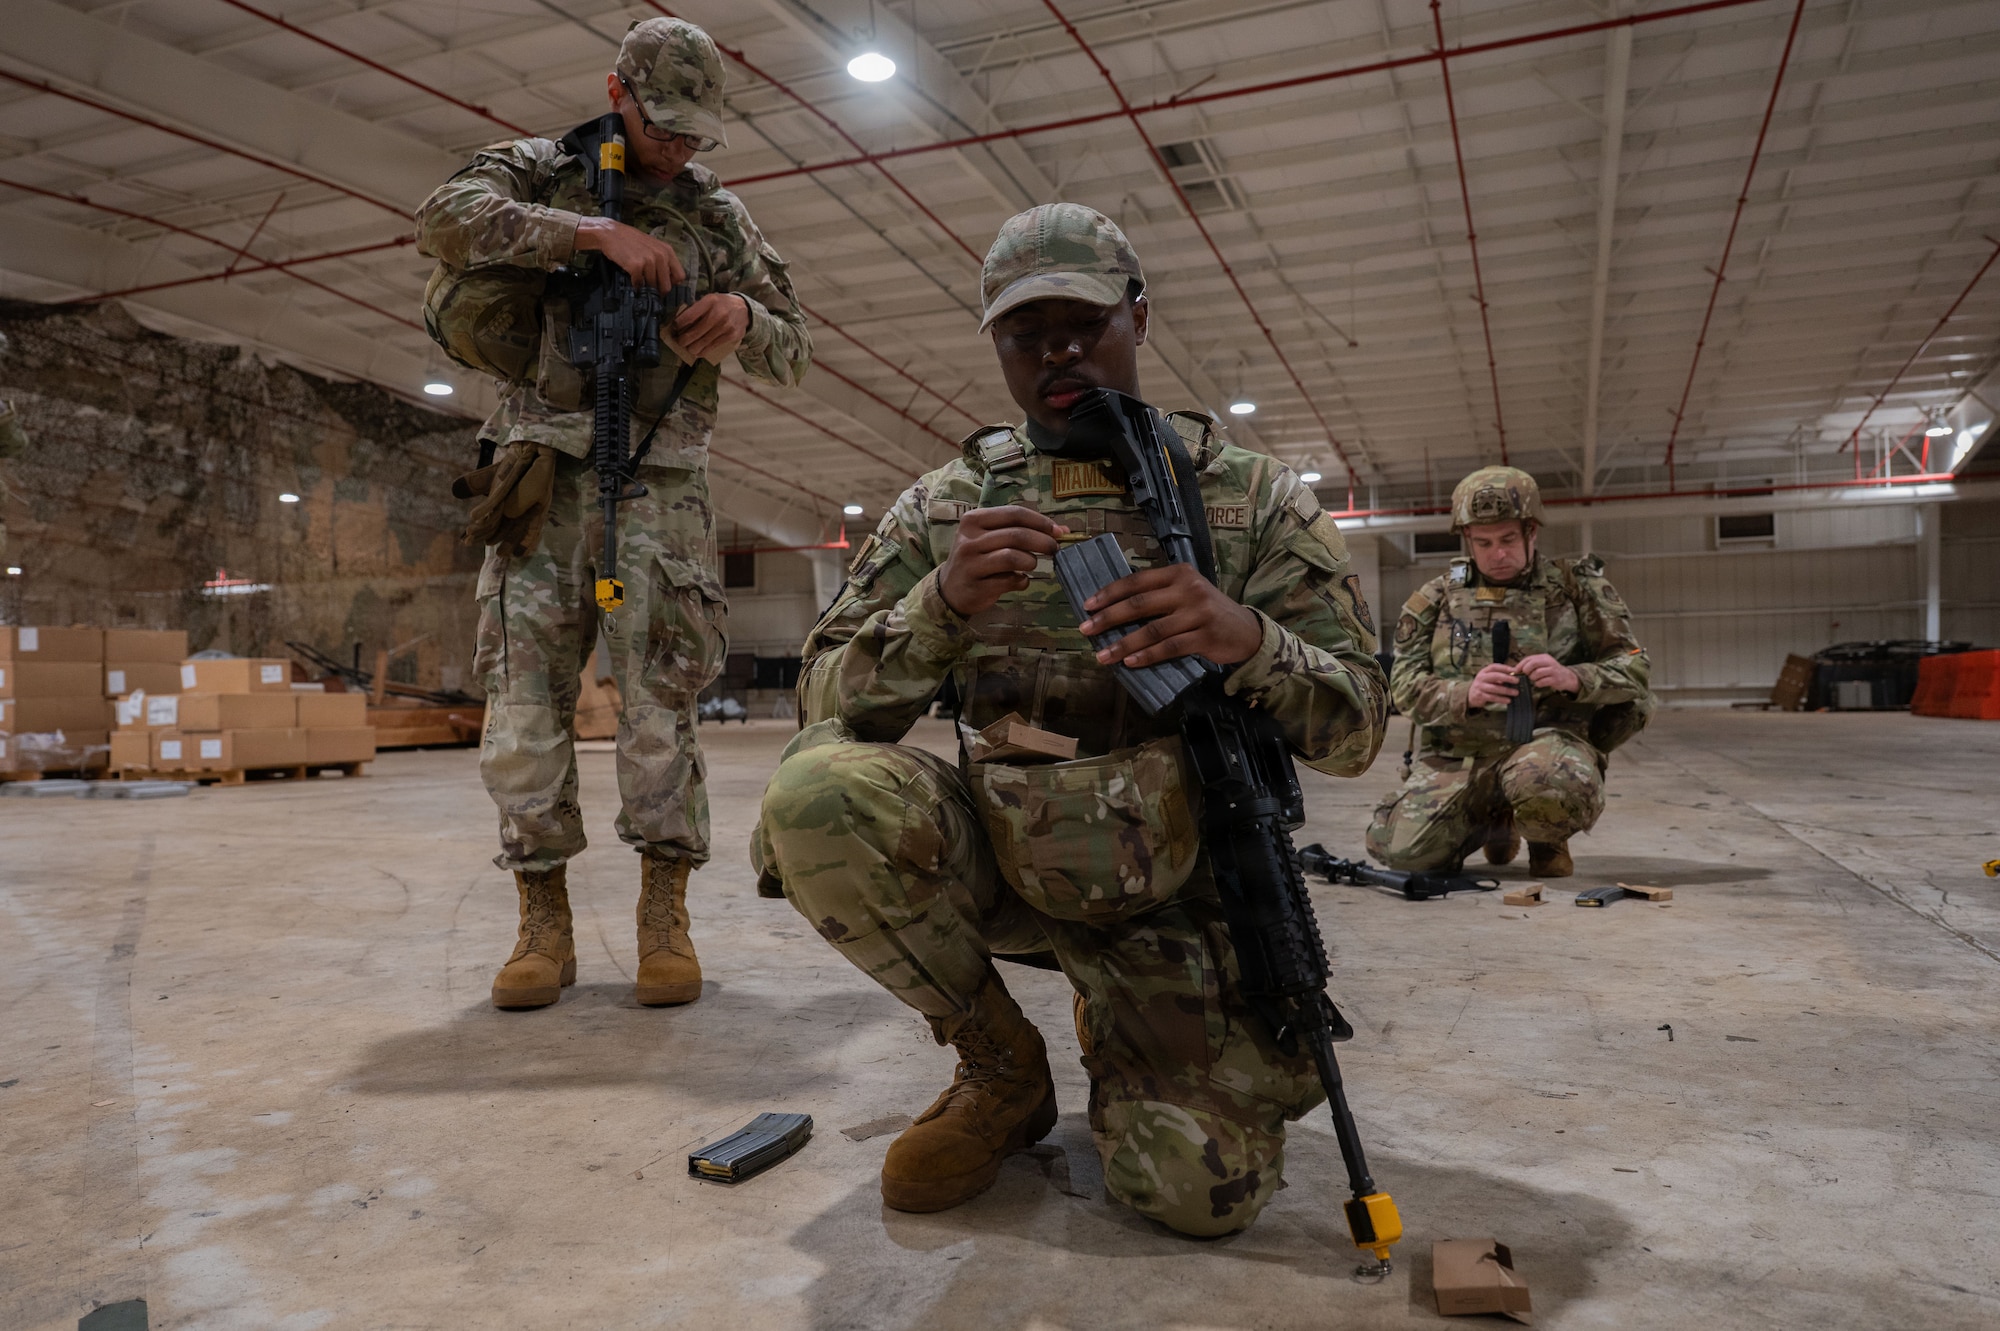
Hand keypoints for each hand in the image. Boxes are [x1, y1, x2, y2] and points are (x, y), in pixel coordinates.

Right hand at [574, 217, 685, 290]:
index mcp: (667, 251)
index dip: (672, 283)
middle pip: (667, 286)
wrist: (611, 233)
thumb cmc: (630, 240)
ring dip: (645, 286)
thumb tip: (670, 280)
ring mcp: (649, 261)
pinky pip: (639, 284)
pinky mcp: (636, 266)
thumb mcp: (653, 246)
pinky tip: (632, 278)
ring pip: (652, 286)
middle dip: (658, 290)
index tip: (663, 284)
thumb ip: (663, 260)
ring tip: (639, 279)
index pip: (680, 276)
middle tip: (651, 289)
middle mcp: (660, 255)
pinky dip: (635, 285)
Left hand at [672, 293, 750, 362]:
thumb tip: (679, 324)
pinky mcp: (730, 336)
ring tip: (687, 348)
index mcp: (709, 301)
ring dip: (691, 348)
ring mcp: (725, 326)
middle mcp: (718, 314)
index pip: (689, 316)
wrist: (744, 309)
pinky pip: (712, 347)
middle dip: (683, 340)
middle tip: (679, 342)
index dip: (678, 325)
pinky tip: (698, 351)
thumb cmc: (722, 305)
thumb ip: (697, 309)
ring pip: (702, 342)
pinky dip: (702, 351)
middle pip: (694, 332)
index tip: (675, 329)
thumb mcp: (709, 300)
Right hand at [938, 505, 1067, 616]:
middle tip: (1054, 549)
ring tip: (1031, 565)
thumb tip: (1062, 530)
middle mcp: (969, 539)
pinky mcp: (976, 586)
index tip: (1058, 531)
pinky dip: (1022, 581)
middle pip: (1016, 535)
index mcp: (974, 520)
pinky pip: (1009, 581)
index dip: (1040, 521)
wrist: (950, 588)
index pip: (1014, 513)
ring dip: (1031, 562)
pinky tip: (1020, 580)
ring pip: (1012, 557)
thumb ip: (1020, 530)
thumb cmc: (977, 558)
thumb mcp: (990, 537)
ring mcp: (970, 563)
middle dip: (1043, 542)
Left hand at [1079, 562, 1262, 667]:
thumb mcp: (1187, 593)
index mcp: (1179, 574)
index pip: (1137, 581)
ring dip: (1123, 644)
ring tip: (1102, 655)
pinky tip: (1130, 662)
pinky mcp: (1205, 636)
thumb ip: (1158, 595)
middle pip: (1139, 603)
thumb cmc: (1208, 612)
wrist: (1246, 631)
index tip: (1088, 605)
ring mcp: (1198, 612)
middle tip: (1085, 629)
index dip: (1110, 593)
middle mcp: (1189, 589)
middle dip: (1108, 618)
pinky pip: (1169, 647)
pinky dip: (1147, 655)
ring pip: (1152, 629)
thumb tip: (1115, 608)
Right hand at [1467, 662, 1518, 708]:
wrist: (1470, 695)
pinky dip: (1501, 699)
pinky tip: (1508, 700)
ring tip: (1516, 692)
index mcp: (1484, 671)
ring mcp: (1480, 687)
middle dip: (1507, 678)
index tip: (1515, 670)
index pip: (1495, 667)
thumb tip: (1515, 676)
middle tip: (1517, 681)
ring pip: (1494, 688)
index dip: (1505, 668)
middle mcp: (1481, 677)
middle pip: (1495, 676)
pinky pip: (1492, 697)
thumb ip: (1499, 676)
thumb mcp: (1489, 678)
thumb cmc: (1484, 685)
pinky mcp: (1480, 696)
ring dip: (1506, 690)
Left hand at [1517, 653, 1580, 693]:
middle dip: (1526, 670)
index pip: (1529, 658)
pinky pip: (1542, 682)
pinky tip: (1539, 683)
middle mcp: (1549, 662)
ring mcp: (1553, 670)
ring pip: (1537, 673)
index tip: (1516, 670)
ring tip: (1535, 679)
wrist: (1567, 677)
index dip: (1521, 664)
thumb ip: (1531, 665)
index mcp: (1544, 657)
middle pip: (1533, 663)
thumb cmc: (1550, 671)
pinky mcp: (1555, 679)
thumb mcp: (1542, 665)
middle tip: (1526, 675)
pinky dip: (1538, 684)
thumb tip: (1515, 669)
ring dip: (1533, 678)